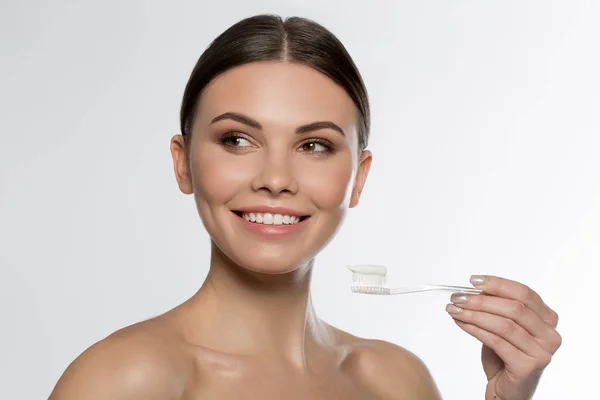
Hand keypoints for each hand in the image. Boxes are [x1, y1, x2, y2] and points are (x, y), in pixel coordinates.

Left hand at [445, 275, 561, 399]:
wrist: (506, 389)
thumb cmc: (504, 356)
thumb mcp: (501, 326)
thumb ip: (495, 308)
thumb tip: (471, 290)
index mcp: (547, 318)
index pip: (524, 293)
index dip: (498, 284)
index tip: (474, 281)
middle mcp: (549, 335)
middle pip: (515, 308)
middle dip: (481, 300)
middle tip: (457, 297)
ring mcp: (541, 352)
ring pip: (504, 324)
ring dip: (474, 314)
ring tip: (454, 310)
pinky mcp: (528, 366)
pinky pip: (497, 342)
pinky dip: (475, 329)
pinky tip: (461, 323)